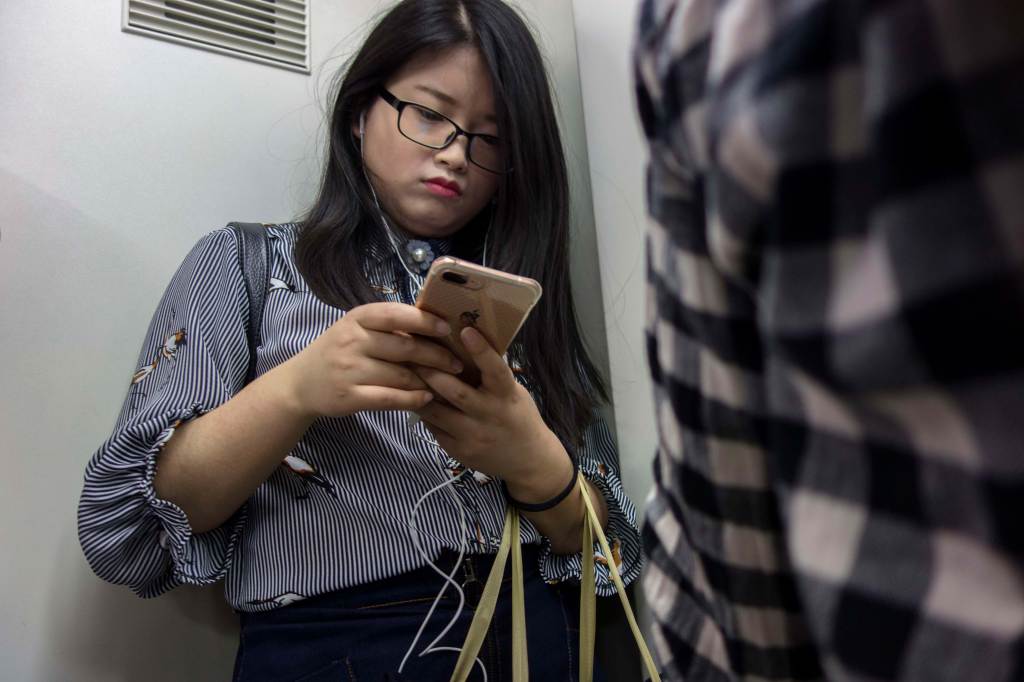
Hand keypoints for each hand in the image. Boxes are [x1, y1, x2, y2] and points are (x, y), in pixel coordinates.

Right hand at [277, 302, 463, 418]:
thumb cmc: (338, 352)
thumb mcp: (356, 329)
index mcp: (357, 319)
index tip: (447, 328)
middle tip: (457, 363)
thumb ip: (387, 326)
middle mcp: (351, 341)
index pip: (395, 315)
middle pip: (405, 348)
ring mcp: (349, 370)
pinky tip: (427, 399)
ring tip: (447, 382)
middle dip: (437, 356)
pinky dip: (413, 399)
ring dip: (429, 380)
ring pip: (401, 375)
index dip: (425, 321)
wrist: (300, 384)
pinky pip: (390, 398)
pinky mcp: (349, 397)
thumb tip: (434, 325)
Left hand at [413, 327, 573, 499]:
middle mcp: (489, 415)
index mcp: (506, 395)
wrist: (528, 461)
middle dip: (431, 372)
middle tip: (412, 353)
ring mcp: (472, 436)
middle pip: (455, 392)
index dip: (481, 350)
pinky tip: (414, 400)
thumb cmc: (518, 416)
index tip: (466, 329)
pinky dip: (423, 412)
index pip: (495, 370)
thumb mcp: (514, 393)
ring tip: (403, 374)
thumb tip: (464, 343)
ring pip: (436, 411)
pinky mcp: (458, 451)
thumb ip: (492, 376)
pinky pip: (434, 427)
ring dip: (418, 392)